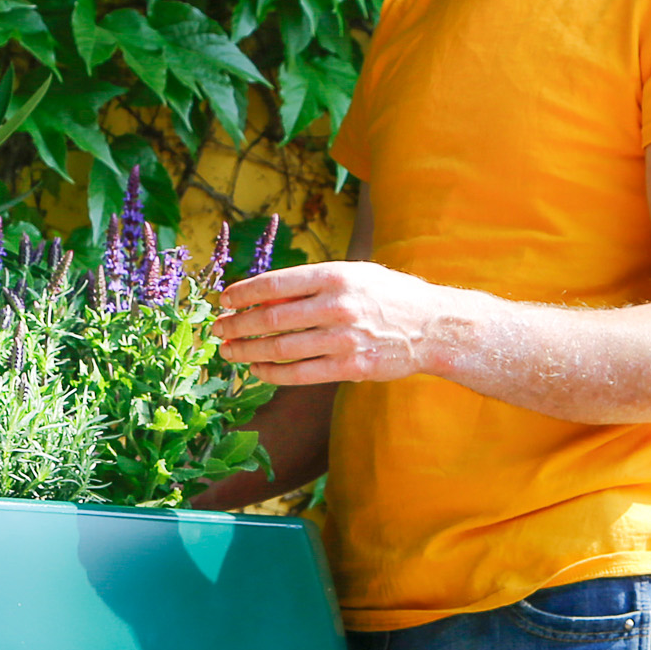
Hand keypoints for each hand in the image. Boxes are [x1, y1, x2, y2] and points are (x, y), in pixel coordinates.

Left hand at [215, 262, 451, 385]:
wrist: (433, 327)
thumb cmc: (386, 296)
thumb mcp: (352, 275)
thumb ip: (310, 285)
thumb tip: (260, 296)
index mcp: (335, 276)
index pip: (275, 283)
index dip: (243, 293)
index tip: (223, 300)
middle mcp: (337, 306)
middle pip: (271, 319)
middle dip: (237, 325)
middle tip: (217, 329)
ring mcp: (343, 339)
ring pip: (280, 348)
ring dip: (247, 351)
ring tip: (229, 351)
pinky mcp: (350, 367)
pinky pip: (299, 374)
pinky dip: (271, 373)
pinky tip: (257, 369)